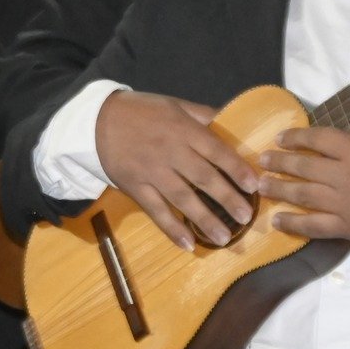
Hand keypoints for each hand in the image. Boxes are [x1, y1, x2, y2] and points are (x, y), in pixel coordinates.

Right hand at [96, 90, 261, 249]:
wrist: (95, 120)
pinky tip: (187, 244)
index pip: (216, 151)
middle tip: (246, 217)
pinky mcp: (135, 187)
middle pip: (204, 178)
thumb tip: (230, 123)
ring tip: (224, 237)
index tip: (254, 186)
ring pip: (183, 198)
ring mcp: (152, 172)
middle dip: (227, 198)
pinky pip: (155, 210)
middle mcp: (170, 152)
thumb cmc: (140, 110)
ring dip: (205, 219)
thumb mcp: (174, 104)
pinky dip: (171, 228)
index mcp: (183, 130)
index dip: (236, 169)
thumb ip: (202, 115)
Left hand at [261, 124, 349, 250]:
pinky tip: (277, 221)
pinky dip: (294, 224)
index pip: (319, 139)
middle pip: (304, 166)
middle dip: (279, 162)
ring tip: (259, 186)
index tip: (280, 138)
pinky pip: (315, 226)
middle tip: (262, 160)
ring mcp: (346, 204)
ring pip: (303, 195)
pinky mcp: (349, 228)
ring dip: (278, 189)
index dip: (296, 137)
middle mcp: (347, 177)